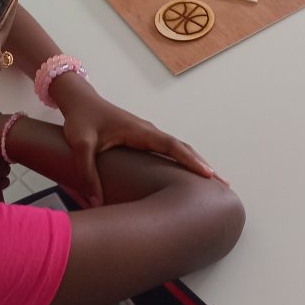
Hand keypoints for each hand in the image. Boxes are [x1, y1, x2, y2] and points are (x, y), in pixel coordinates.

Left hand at [51, 74, 217, 205]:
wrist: (80, 101)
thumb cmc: (81, 119)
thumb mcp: (80, 145)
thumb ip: (88, 172)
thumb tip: (96, 203)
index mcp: (138, 131)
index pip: (171, 145)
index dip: (190, 160)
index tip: (209, 174)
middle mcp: (147, 131)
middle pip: (182, 148)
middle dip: (202, 164)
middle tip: (224, 184)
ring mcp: (146, 135)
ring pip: (177, 149)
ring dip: (195, 163)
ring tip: (214, 183)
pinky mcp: (142, 139)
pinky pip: (167, 151)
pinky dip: (183, 161)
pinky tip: (187, 175)